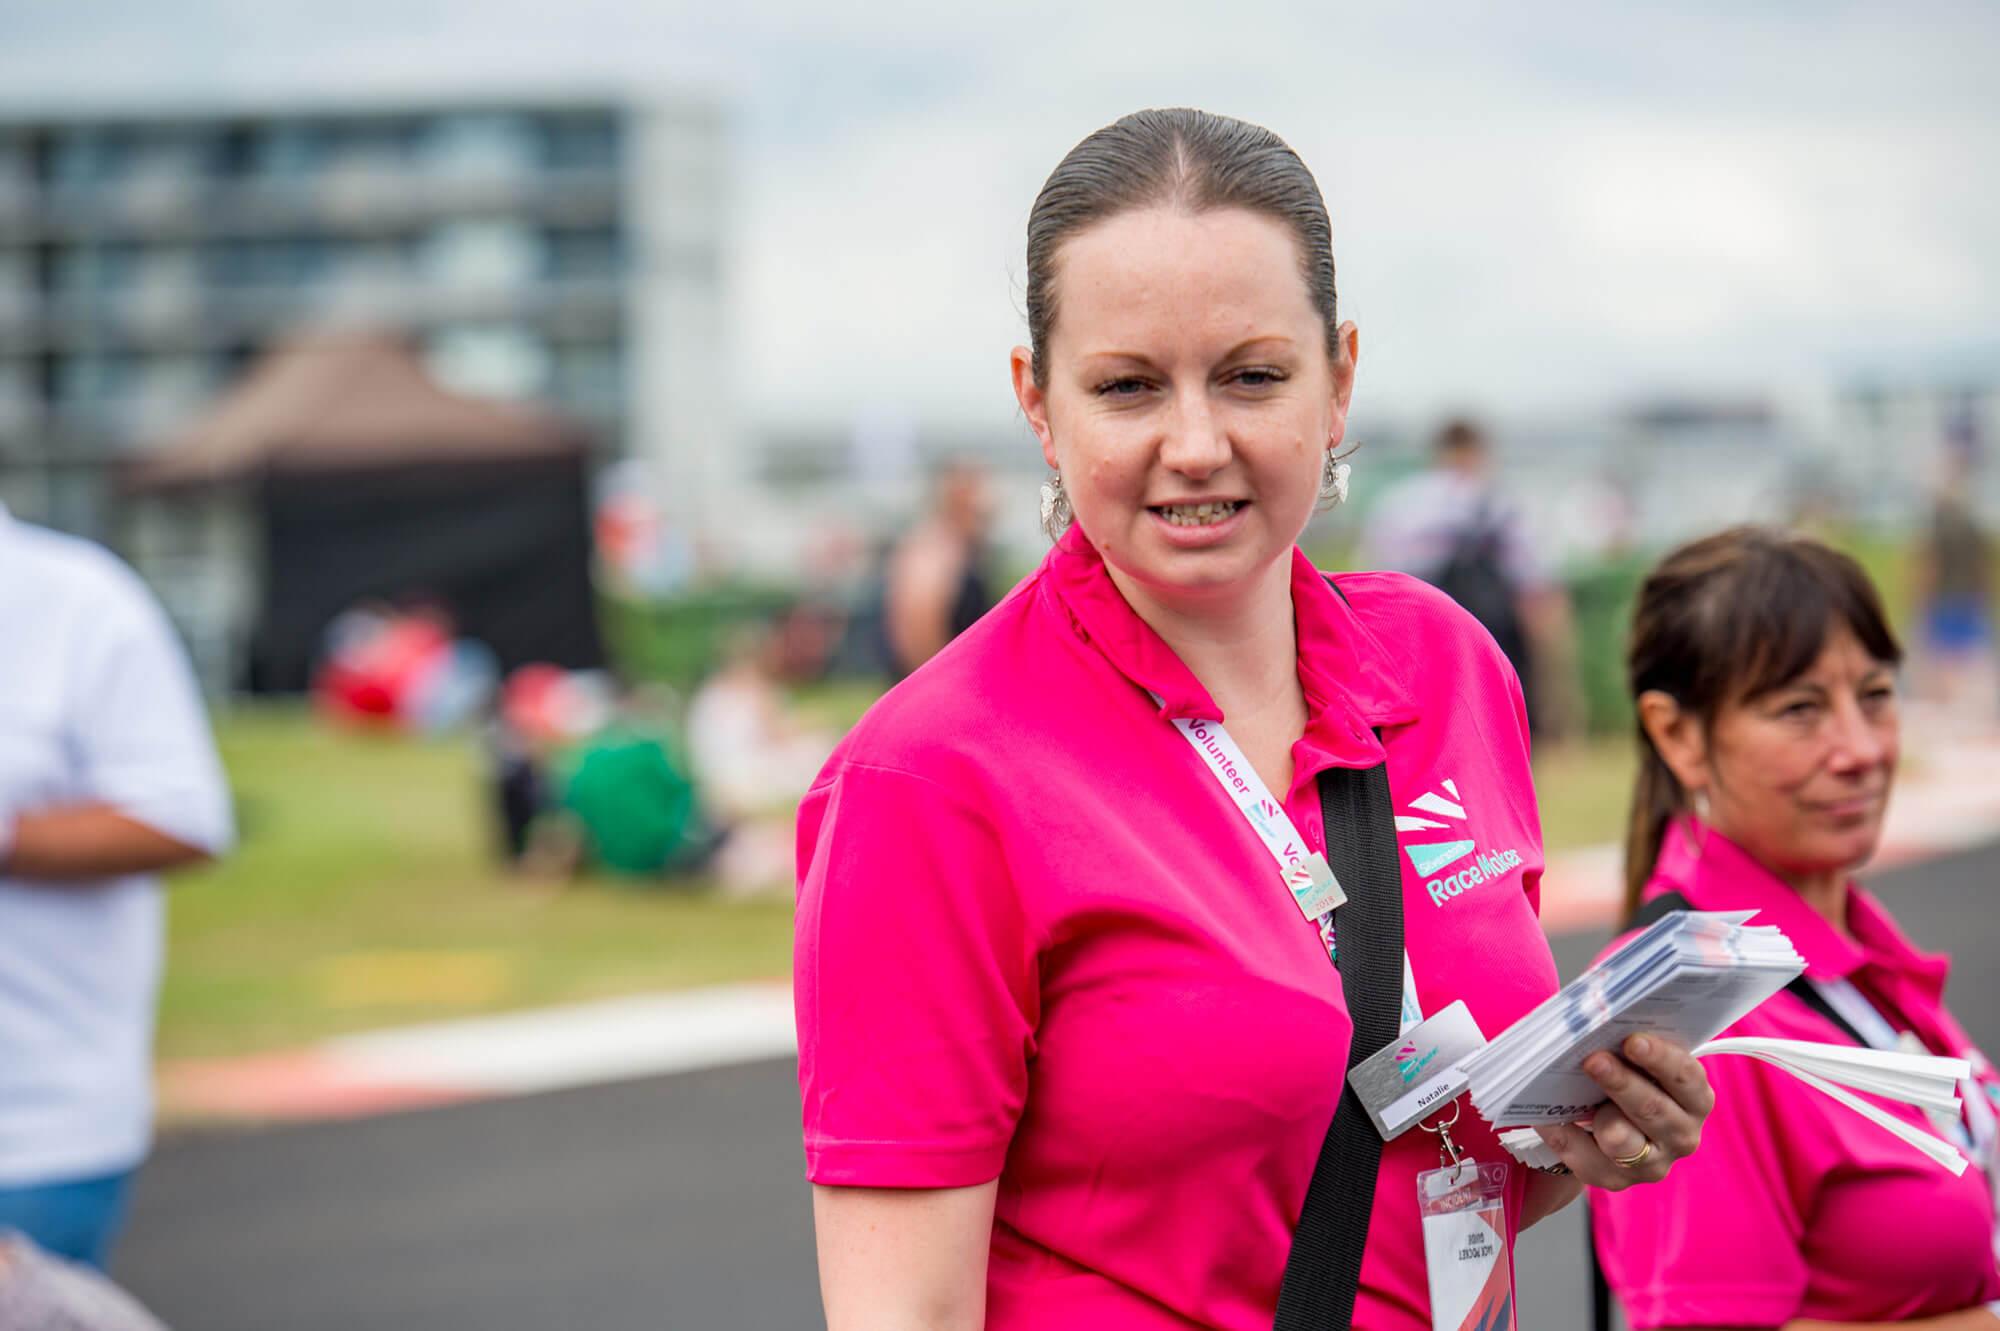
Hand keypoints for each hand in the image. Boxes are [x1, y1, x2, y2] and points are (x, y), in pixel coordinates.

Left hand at [1532, 1034, 1712, 1189]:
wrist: (1609, 1121)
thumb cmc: (1628, 1077)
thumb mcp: (1636, 1057)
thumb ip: (1627, 1036)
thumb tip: (1597, 1006)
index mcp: (1695, 1098)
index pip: (1686, 1077)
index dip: (1660, 1058)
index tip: (1633, 1040)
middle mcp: (1682, 1135)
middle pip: (1653, 1110)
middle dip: (1621, 1083)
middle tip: (1594, 1059)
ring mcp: (1651, 1163)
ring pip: (1623, 1142)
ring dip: (1599, 1117)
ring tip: (1578, 1096)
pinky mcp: (1616, 1180)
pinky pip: (1585, 1159)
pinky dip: (1563, 1135)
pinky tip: (1547, 1117)